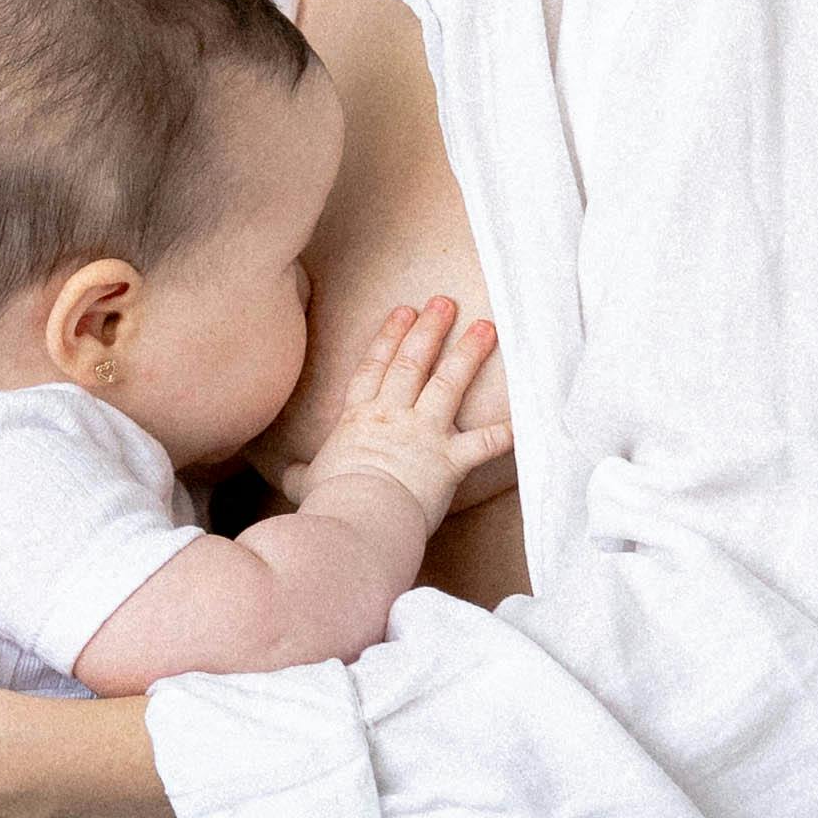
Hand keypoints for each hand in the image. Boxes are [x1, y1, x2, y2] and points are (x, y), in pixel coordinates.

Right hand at [283, 299, 508, 523]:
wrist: (357, 516)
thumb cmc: (330, 501)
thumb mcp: (307, 483)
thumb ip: (301, 474)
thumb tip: (291, 474)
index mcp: (359, 418)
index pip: (374, 368)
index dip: (389, 337)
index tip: (403, 311)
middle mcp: (393, 417)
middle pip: (413, 364)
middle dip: (430, 330)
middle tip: (445, 302)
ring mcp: (424, 435)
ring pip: (448, 386)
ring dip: (468, 355)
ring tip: (486, 327)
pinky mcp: (449, 461)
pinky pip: (484, 443)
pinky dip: (506, 431)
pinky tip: (526, 414)